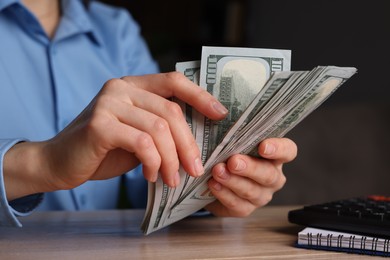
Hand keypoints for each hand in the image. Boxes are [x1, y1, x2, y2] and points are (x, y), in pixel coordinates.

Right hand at [4, 72, 227, 199]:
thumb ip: (160, 130)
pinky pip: (142, 143)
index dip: (200, 95)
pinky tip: (151, 176)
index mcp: (133, 85)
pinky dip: (153, 162)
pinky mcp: (99, 124)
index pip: (174, 81)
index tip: (220, 114)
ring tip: (171, 179)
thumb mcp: (138, 135)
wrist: (59, 163)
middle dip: (188, 144)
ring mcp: (109, 103)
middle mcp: (121, 87)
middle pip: (171, 111)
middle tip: (195, 169)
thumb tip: (196, 141)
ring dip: (171, 159)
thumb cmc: (103, 150)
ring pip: (159, 129)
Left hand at [204, 137, 296, 216]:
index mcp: (274, 156)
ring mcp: (261, 195)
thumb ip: (234, 136)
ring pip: (252, 191)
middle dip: (250, 167)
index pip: (288, 150)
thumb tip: (223, 120)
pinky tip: (213, 185)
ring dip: (233, 181)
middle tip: (233, 161)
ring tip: (218, 171)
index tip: (263, 146)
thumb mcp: (232, 142)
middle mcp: (272, 177)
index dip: (278, 149)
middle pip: (268, 174)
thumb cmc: (226, 155)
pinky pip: (238, 205)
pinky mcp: (245, 209)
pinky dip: (224, 194)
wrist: (209, 181)